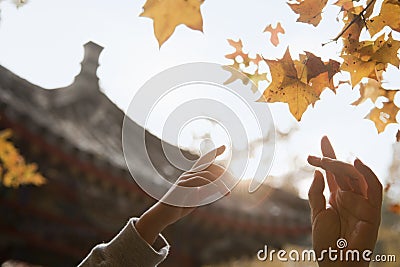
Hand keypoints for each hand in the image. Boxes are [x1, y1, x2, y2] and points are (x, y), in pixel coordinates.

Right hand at [136, 145, 229, 244]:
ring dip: (220, 183)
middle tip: (233, 182)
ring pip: (207, 175)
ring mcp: (185, 178)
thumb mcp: (196, 199)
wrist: (164, 214)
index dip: (213, 153)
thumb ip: (206, 192)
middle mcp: (188, 174)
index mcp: (192, 176)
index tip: (224, 147)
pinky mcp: (182, 185)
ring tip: (227, 193)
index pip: (204, 161)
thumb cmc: (179, 207)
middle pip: (208, 165)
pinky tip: (218, 192)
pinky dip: (212, 185)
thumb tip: (218, 188)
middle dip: (223, 172)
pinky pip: (200, 181)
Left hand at [307, 136, 381, 266]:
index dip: (329, 155)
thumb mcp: (316, 214)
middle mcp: (350, 197)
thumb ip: (316, 193)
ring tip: (326, 163)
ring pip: (357, 176)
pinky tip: (352, 172)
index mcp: (337, 197)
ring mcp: (362, 203)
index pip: (334, 172)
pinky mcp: (373, 212)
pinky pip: (372, 190)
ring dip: (341, 166)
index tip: (323, 138)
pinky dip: (364, 179)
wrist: (336, 263)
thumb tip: (318, 172)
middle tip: (314, 156)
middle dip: (331, 158)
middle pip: (345, 170)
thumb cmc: (326, 242)